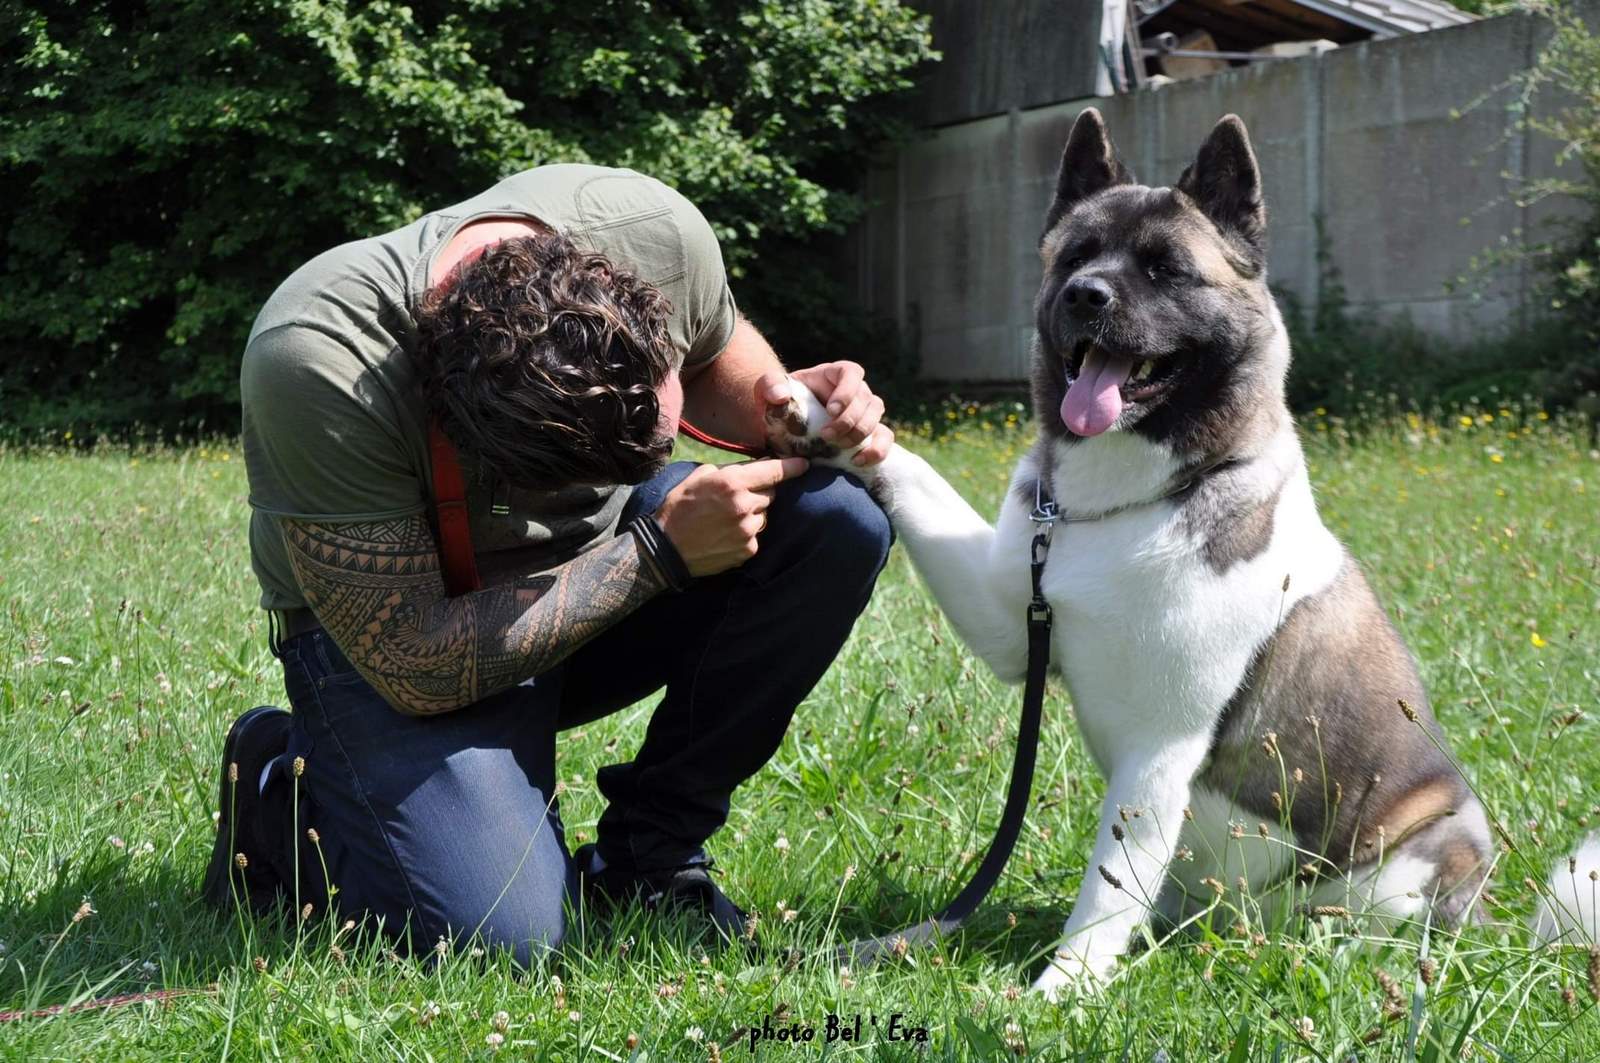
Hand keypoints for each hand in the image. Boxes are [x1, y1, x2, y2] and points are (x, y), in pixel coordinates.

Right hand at [653, 458, 809, 575]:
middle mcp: (744, 505)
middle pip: (770, 494)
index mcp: (732, 483)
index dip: (792, 466)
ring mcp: (748, 530)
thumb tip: (756, 465)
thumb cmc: (679, 508)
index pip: (773, 471)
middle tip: (735, 499)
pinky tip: (725, 534)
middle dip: (758, 493)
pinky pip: (756, 535)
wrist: (665, 548)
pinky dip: (746, 534)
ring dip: (752, 514)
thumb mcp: (699, 477)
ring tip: (726, 519)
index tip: (804, 464)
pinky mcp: (748, 549)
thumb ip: (730, 469)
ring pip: (763, 515)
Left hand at [757, 361, 894, 466]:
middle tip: (826, 435)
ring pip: (876, 419)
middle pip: (866, 399)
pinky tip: (858, 461)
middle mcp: (856, 390)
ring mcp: (865, 412)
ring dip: (860, 435)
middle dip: (848, 420)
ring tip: (837, 447)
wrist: (787, 425)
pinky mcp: (869, 433)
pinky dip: (877, 450)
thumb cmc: (781, 402)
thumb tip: (781, 395)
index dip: (846, 391)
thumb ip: (770, 385)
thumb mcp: (768, 390)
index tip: (830, 410)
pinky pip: (885, 439)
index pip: (851, 373)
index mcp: (835, 374)